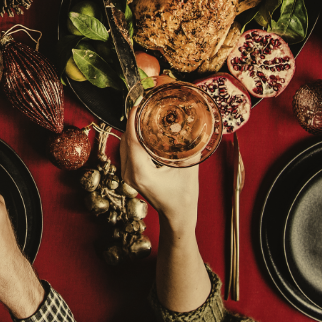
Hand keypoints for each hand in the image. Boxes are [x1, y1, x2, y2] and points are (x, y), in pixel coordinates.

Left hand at [119, 106, 199, 232]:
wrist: (177, 217)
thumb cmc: (184, 198)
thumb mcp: (188, 171)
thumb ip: (191, 149)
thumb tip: (197, 127)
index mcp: (141, 173)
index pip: (132, 141)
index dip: (133, 120)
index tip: (139, 105)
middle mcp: (129, 174)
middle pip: (126, 140)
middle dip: (133, 121)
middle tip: (145, 105)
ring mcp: (126, 175)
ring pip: (124, 145)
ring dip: (132, 129)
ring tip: (144, 114)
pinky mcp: (128, 175)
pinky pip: (126, 151)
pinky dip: (132, 139)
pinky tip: (142, 129)